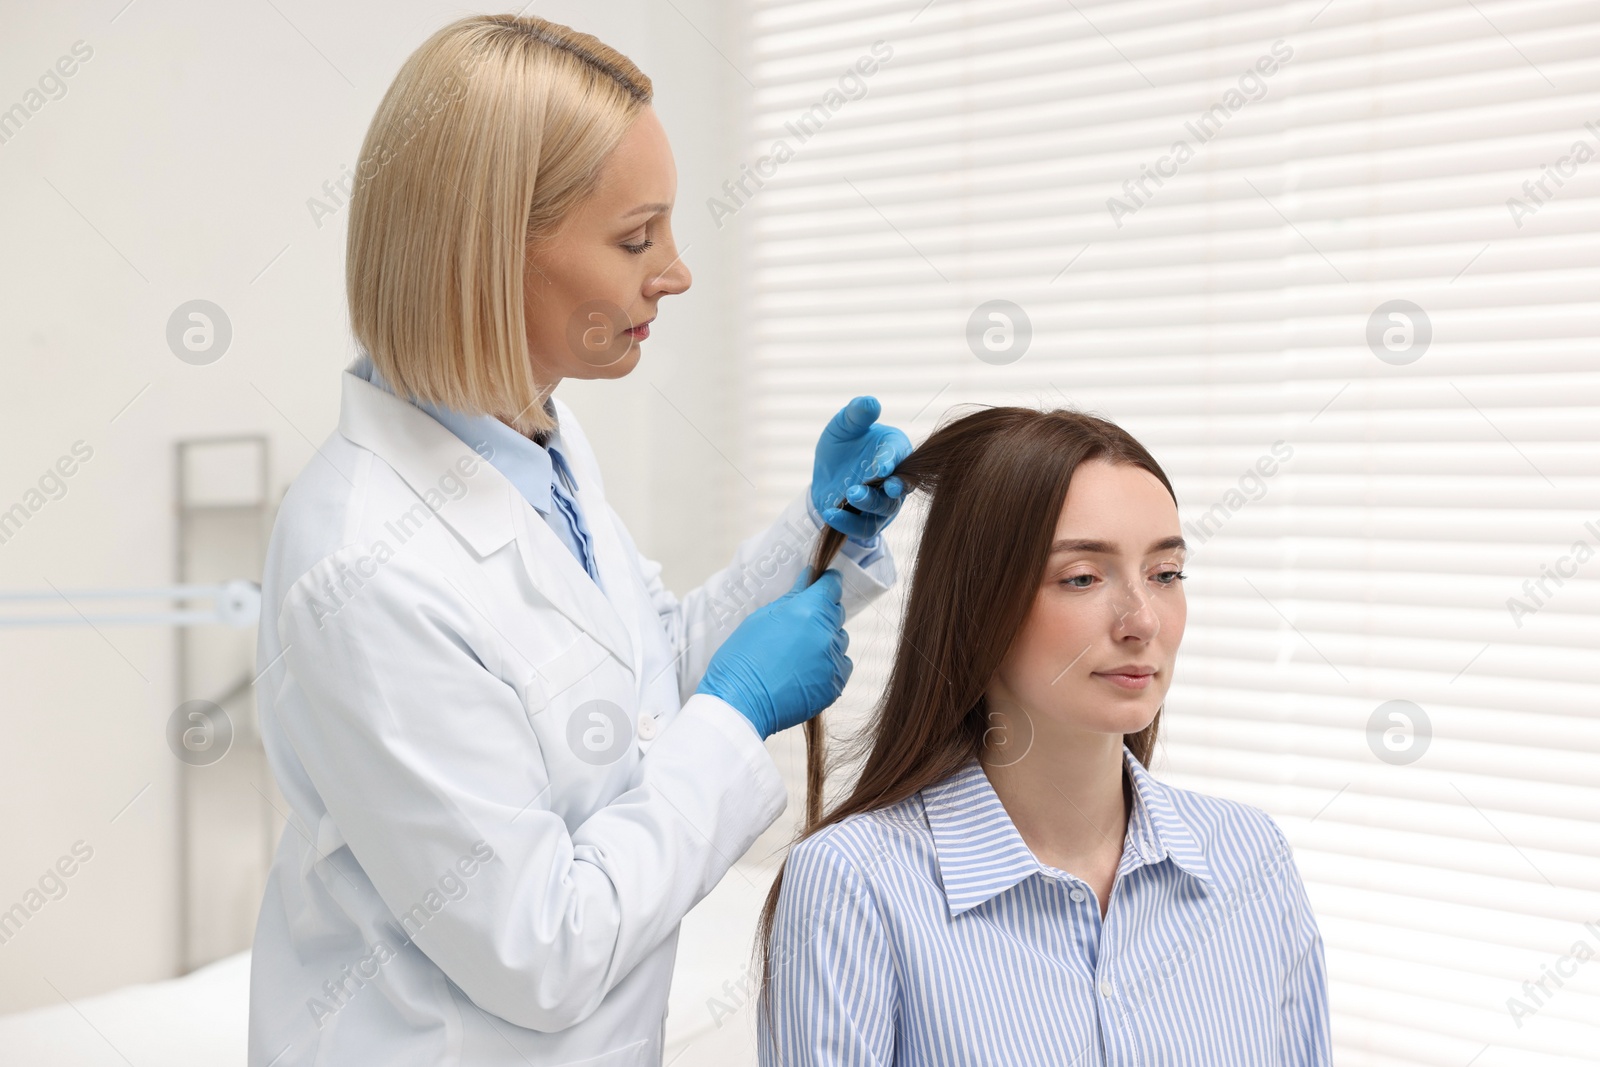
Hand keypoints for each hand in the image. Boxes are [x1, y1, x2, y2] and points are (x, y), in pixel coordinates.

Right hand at [695, 566, 850, 738]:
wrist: (739, 702)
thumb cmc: (742, 657)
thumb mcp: (761, 618)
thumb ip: (791, 598)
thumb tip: (809, 578)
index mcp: (809, 611)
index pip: (832, 586)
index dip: (826, 583)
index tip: (820, 586)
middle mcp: (826, 634)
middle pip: (836, 613)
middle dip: (821, 614)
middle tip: (797, 626)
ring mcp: (833, 661)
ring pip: (839, 641)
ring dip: (824, 641)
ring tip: (797, 654)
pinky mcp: (835, 685)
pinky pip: (840, 666)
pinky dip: (828, 665)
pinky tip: (804, 671)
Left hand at [810, 396, 912, 542]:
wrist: (826, 475)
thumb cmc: (842, 445)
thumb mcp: (842, 426)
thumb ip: (856, 414)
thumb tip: (871, 402)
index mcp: (894, 449)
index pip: (899, 454)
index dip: (890, 461)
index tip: (880, 467)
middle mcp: (895, 477)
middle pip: (902, 485)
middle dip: (896, 487)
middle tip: (887, 486)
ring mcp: (885, 502)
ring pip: (884, 507)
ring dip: (870, 502)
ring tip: (850, 493)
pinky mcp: (869, 521)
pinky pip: (864, 528)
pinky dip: (848, 522)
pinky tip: (831, 512)